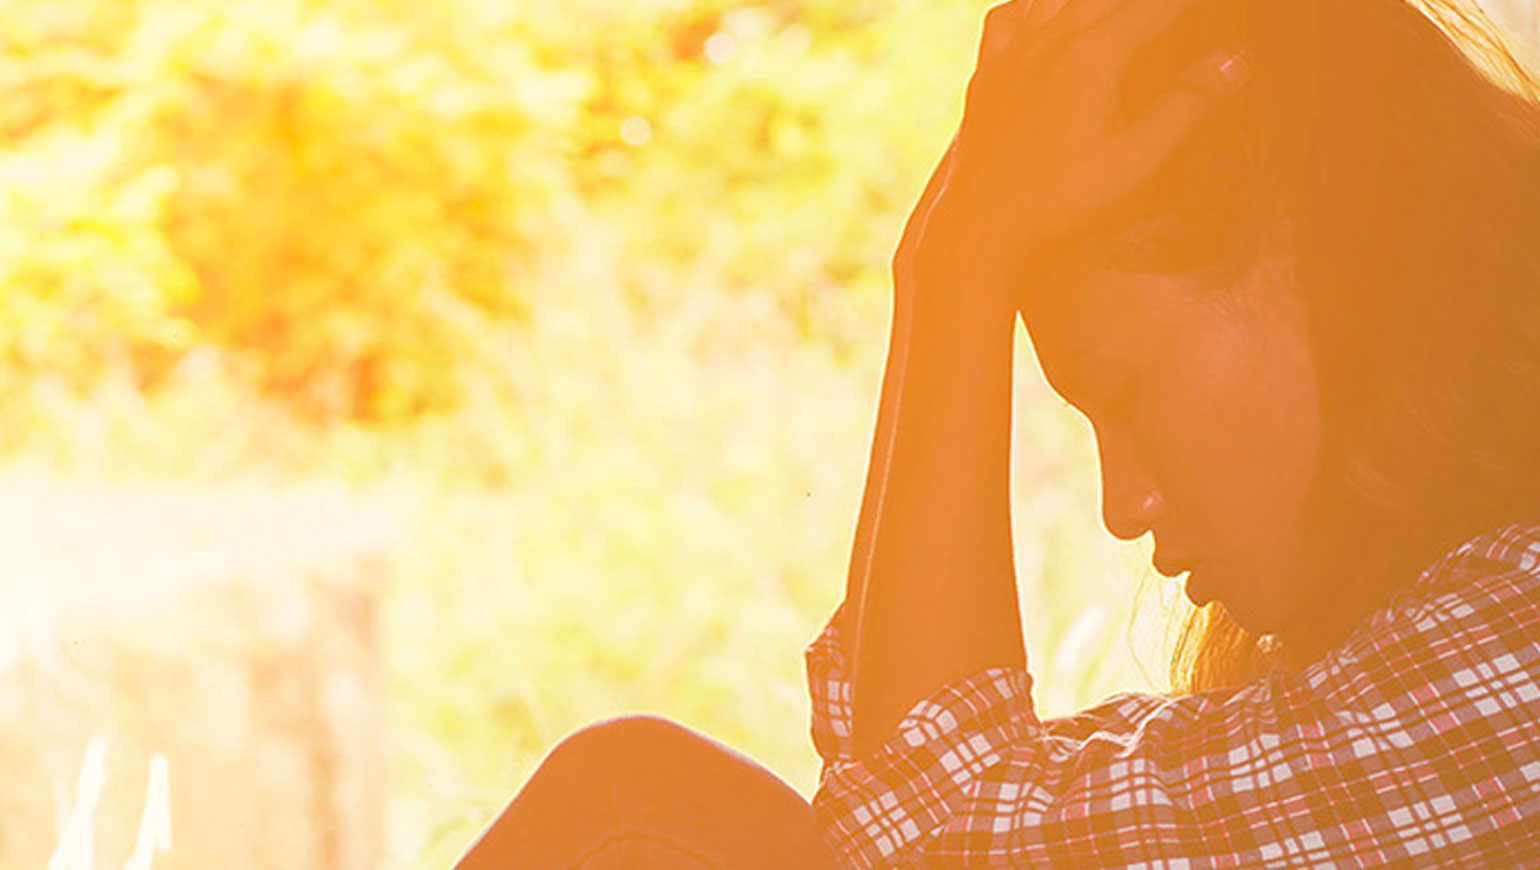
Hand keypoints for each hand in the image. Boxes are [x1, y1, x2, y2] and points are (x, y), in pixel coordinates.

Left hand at [916, 0, 1249, 305]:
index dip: (1183, 5)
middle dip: (1143, 2)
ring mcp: (1013, 53)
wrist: (984, 225)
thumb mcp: (1136, 160)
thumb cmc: (1061, 200)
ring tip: (1116, 11)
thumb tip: (1233, 62)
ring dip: (1091, 0)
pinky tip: (1046, 16)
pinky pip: (1009, 16)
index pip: (1156, 6)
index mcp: (1093, 55)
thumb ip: (1186, 107)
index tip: (1205, 10)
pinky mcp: (987, 73)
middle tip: (1163, 12)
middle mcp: (1050, 41)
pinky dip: (1033, 6)